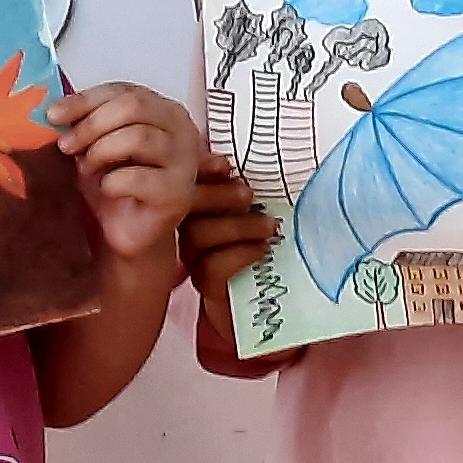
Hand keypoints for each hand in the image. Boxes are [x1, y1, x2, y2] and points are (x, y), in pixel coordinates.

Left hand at [48, 85, 196, 264]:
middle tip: (67, 146)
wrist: (129, 231)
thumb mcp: (95, 144)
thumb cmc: (117, 184)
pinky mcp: (178, 193)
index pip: (124, 91)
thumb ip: (85, 121)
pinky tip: (107, 190)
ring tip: (88, 171)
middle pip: (134, 106)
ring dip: (100, 153)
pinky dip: (110, 183)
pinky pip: (136, 177)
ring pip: (137, 137)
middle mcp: (182, 130)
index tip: (54, 115)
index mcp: (163, 111)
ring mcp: (185, 161)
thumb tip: (55, 110)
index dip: (86, 100)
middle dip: (91, 125)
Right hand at [179, 152, 278, 296]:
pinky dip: (240, 254)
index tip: (225, 165)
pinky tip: (263, 250)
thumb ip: (257, 197)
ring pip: (198, 235)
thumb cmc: (270, 248)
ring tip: (269, 227)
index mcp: (204, 208)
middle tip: (249, 195)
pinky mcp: (207, 285)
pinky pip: (213, 266)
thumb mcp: (267, 217)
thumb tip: (274, 168)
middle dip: (219, 195)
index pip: (194, 183)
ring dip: (237, 226)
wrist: (269, 298)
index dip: (203, 171)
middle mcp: (192, 230)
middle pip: (189, 207)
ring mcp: (195, 259)